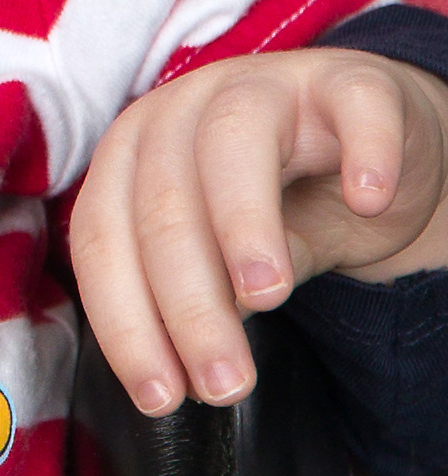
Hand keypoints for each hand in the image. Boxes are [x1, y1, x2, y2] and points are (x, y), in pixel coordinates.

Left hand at [72, 49, 447, 416]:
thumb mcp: (231, 259)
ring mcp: (267, 84)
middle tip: (223, 381)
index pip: (105, 237)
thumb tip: (179, 374)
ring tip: (268, 296)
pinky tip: (367, 200)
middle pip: (165, 203)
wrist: (369, 148)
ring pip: (233, 140)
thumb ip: (204, 298)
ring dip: (244, 224)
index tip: (160, 395)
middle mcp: (185, 108)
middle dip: (190, 305)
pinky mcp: (350, 80)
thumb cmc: (285, 203)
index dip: (126, 321)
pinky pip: (353, 103)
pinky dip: (363, 152)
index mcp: (135, 153)